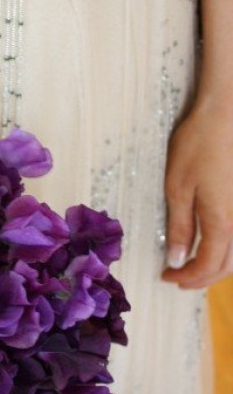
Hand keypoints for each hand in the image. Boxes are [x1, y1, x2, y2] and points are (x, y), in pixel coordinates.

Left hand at [161, 101, 232, 288]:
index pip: (207, 265)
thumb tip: (177, 260)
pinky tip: (216, 244)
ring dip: (220, 267)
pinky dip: (231, 250)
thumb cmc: (198, 146)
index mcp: (223, 222)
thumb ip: (180, 227)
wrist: (226, 114)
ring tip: (196, 266)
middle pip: (228, 266)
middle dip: (203, 278)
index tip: (167, 277)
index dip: (187, 277)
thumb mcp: (178, 188)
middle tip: (179, 279)